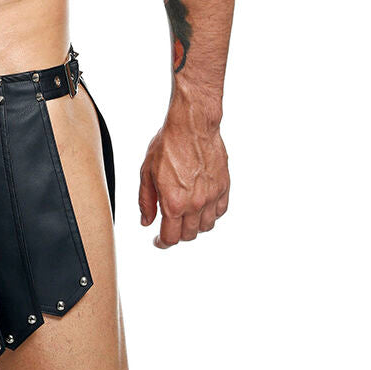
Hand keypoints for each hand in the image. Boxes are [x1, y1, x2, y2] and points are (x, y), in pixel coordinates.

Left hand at [138, 118, 229, 248]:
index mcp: (173, 203)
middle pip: (188, 235)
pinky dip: (211, 214)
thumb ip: (146, 200)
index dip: (162, 243)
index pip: (170, 237)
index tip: (159, 241)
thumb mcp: (146, 172)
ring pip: (206, 226)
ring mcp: (212, 197)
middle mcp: (195, 204)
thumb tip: (146, 221)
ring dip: (194, 226)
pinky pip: (220, 211)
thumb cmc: (168, 144)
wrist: (192, 126)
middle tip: (170, 227)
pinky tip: (202, 207)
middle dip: (177, 234)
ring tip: (185, 216)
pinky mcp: (224, 187)